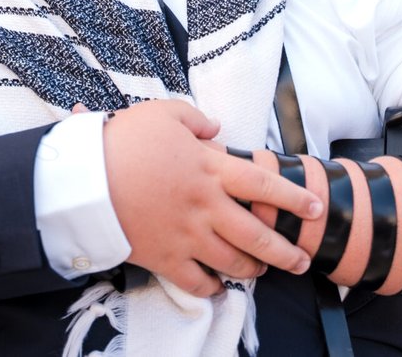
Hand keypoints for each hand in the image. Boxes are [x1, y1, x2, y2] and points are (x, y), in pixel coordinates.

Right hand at [101, 100, 320, 296]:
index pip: (264, 187)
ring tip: (264, 271)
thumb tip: (217, 129)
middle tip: (302, 261)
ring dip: (254, 270)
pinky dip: (212, 288)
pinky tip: (219, 286)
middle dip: (285, 252)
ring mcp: (186, 236)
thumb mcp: (163, 113)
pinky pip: (197, 282)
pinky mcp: (164, 258)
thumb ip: (196, 119)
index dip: (294, 199)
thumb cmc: (124, 141)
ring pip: (232, 262)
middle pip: (257, 236)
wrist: (85, 180)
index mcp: (210, 170)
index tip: (316, 208)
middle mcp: (206, 207)